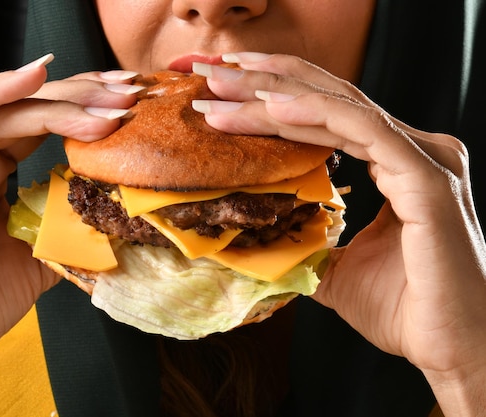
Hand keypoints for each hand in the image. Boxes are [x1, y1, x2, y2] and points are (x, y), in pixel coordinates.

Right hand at [0, 54, 140, 415]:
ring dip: (57, 100)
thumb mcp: (40, 255)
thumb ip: (67, 225)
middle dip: (82, 96)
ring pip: (3, 111)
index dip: (84, 108)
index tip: (131, 102)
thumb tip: (116, 213)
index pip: (38, 123)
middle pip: (26, 108)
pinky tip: (33, 75)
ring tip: (105, 100)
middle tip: (129, 93)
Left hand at [193, 53, 485, 414]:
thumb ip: (308, 243)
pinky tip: (276, 107)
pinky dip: (318, 115)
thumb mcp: (337, 269)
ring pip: (340, 110)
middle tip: (214, 78)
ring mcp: (424, 160)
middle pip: (330, 102)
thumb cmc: (406, 309)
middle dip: (268, 86)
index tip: (226, 96)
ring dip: (278, 96)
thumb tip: (263, 241)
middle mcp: (413, 151)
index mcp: (396, 162)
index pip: (328, 117)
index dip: (277, 99)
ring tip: (227, 89)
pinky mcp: (427, 179)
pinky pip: (366, 132)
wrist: (455, 349)